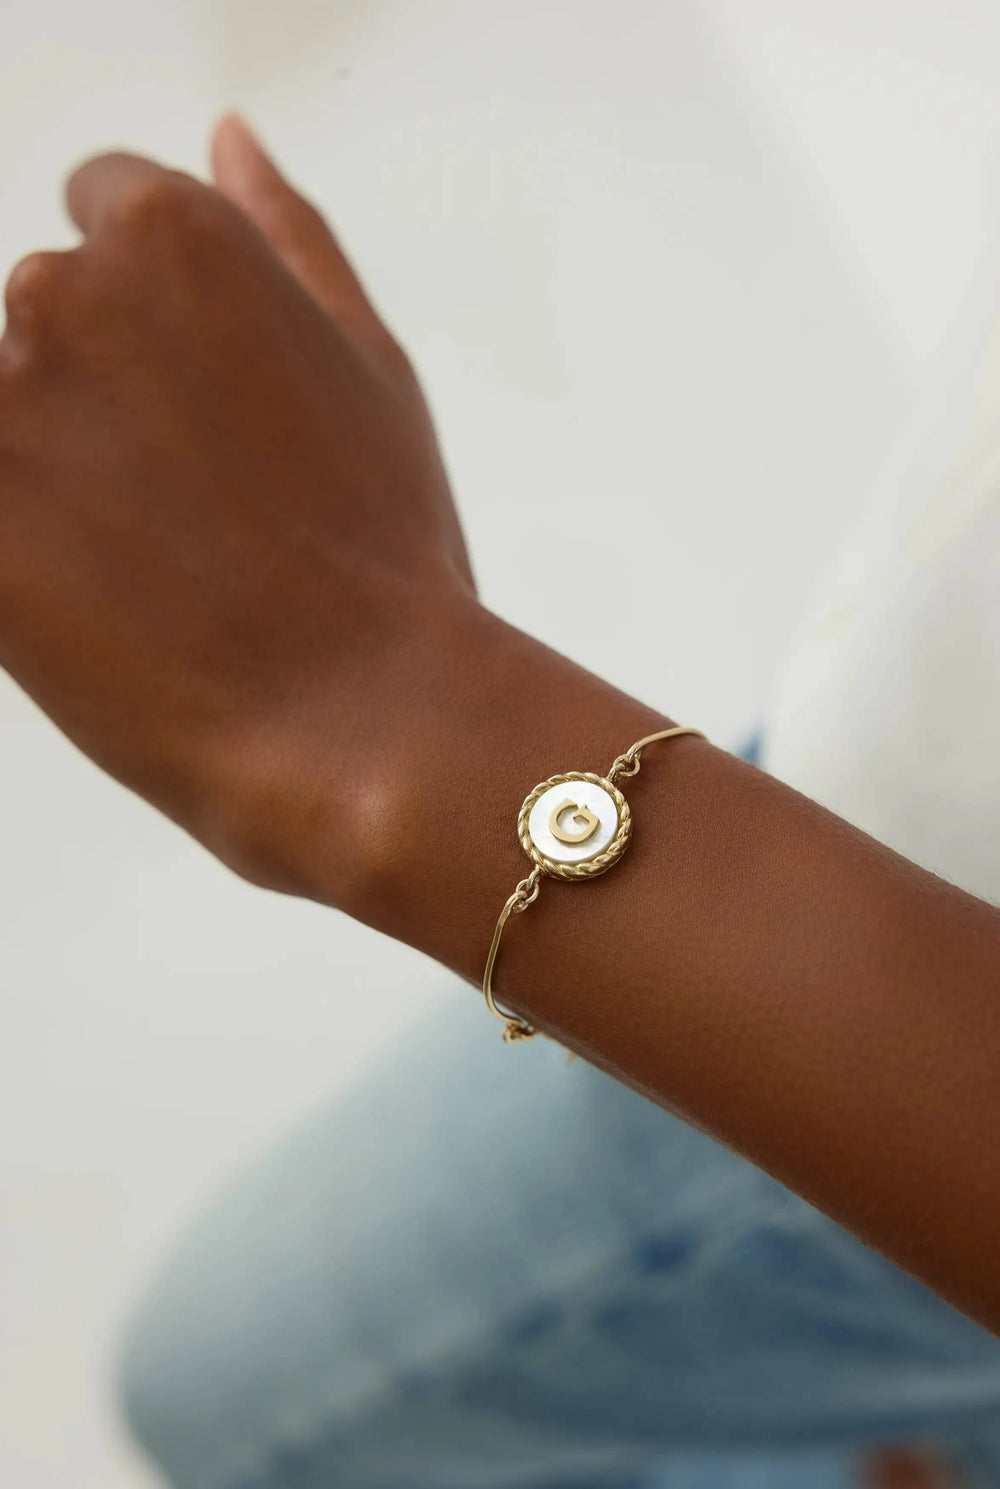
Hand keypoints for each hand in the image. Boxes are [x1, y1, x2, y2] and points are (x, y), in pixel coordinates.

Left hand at [0, 117, 477, 910]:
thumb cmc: (383, 556)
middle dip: (104, 393)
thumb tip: (230, 140)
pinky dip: (28, 532)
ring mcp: (0, 408)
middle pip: (49, 315)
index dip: (156, 315)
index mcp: (177, 239)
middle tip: (196, 504)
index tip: (195, 400)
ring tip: (149, 561)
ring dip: (54, 468)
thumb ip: (289, 238)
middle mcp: (66, 296)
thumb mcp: (371, 368)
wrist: (358, 717)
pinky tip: (95, 589)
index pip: (107, 209)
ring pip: (6, 409)